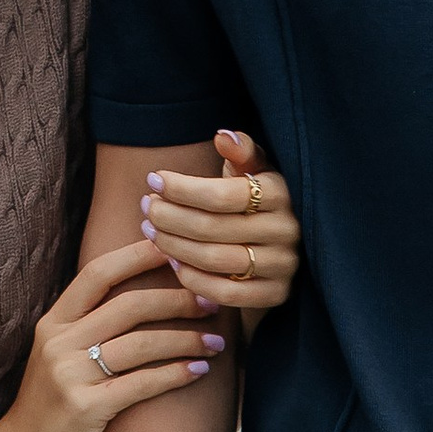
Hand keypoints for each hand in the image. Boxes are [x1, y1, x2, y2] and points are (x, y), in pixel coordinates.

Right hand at [0, 238, 221, 431]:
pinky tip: (199, 372)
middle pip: (128, 304)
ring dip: (185, 339)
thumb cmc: (48, 412)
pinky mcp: (84, 409)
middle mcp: (58, 342)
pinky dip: (175, 374)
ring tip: (217, 341)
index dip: (138, 255)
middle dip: (176, 299)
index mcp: (52, 323)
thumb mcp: (56, 360)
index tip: (177, 250)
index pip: (98, 273)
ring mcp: (69, 375)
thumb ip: (86, 330)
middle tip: (211, 302)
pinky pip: (140, 384)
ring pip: (140, 343)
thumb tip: (139, 302)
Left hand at [142, 129, 300, 313]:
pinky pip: (224, 293)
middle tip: (146, 207)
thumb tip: (223, 136)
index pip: (221, 194)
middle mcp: (286, 230)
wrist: (278, 246)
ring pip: (214, 259)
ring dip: (173, 246)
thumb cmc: (254, 199)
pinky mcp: (275, 295)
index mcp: (280, 193)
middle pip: (211, 227)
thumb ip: (241, 151)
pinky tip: (172, 261)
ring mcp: (282, 265)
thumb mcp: (252, 169)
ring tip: (150, 231)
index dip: (181, 188)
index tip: (153, 180)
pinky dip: (191, 278)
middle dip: (169, 216)